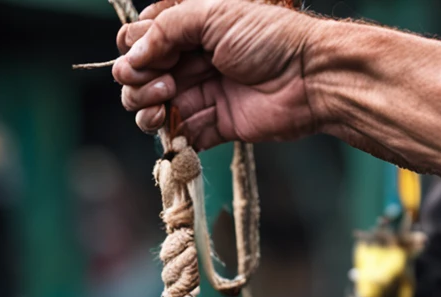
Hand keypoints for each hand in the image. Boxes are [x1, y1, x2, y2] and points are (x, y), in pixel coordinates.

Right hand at [112, 0, 323, 147]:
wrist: (307, 78)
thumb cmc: (268, 37)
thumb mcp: (213, 14)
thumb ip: (168, 29)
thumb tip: (132, 54)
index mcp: (187, 29)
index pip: (137, 40)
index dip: (135, 50)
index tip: (150, 55)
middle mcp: (188, 62)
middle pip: (137, 77)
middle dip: (137, 82)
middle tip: (165, 84)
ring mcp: (199, 95)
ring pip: (151, 109)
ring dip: (145, 109)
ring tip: (165, 105)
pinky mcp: (212, 127)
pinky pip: (179, 139)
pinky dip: (169, 139)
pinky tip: (173, 132)